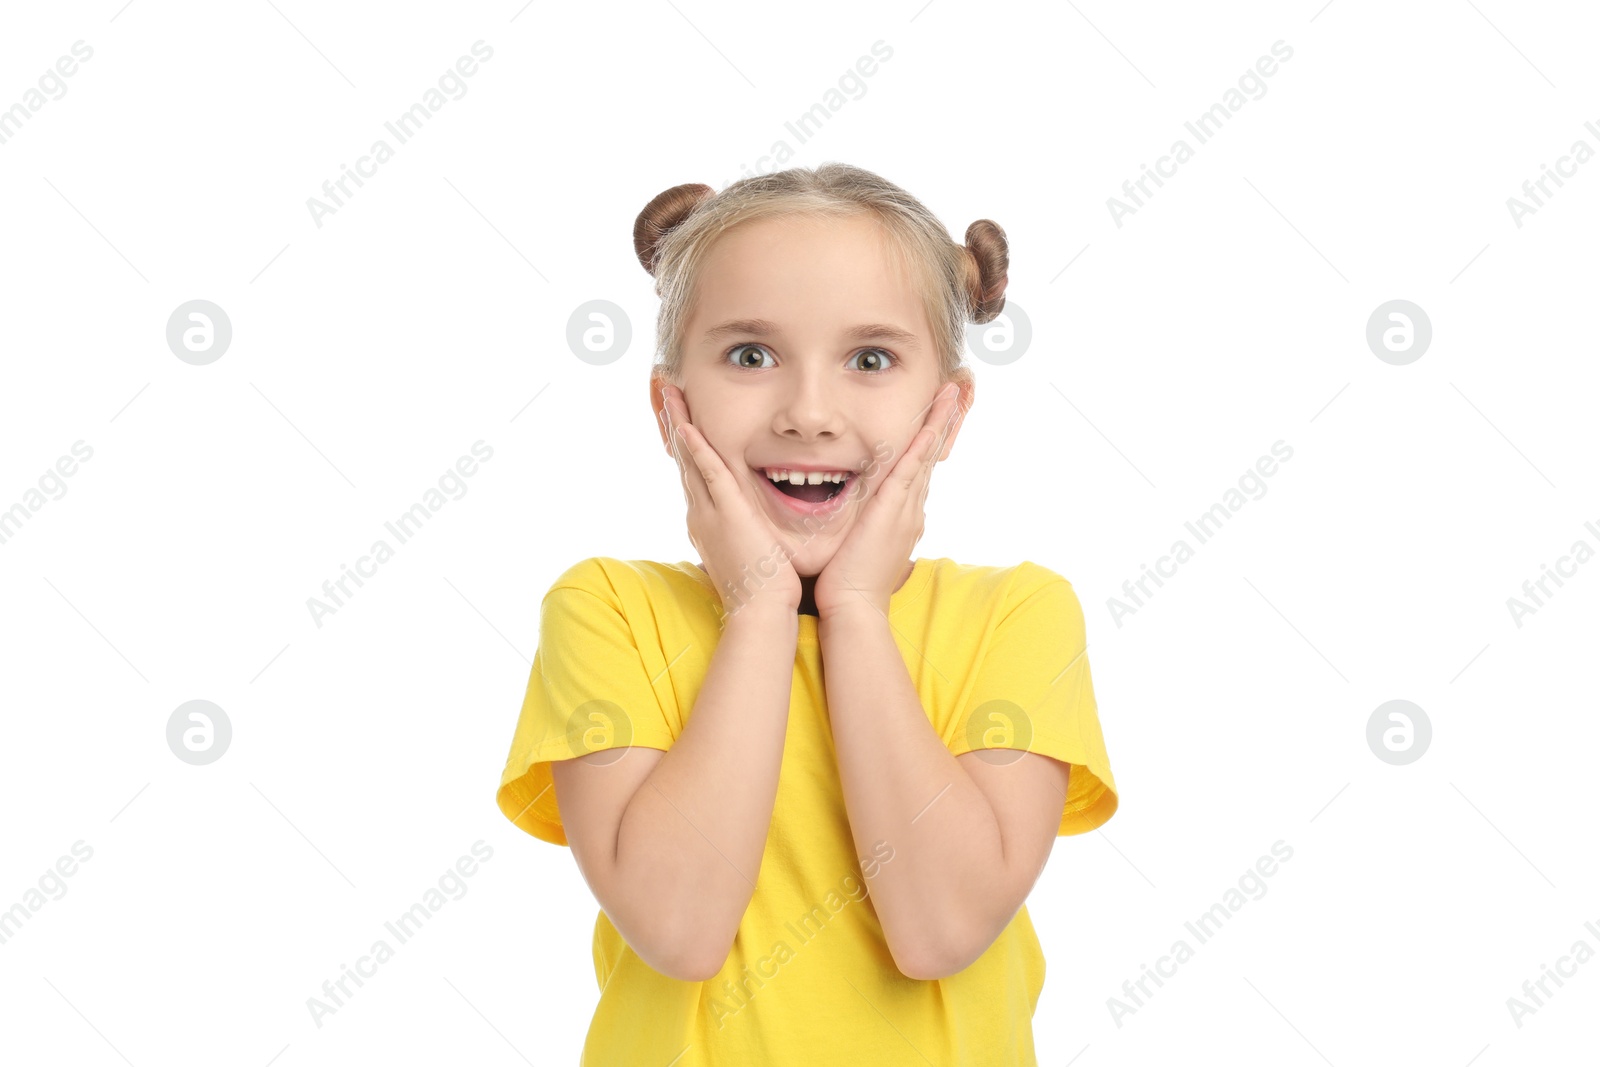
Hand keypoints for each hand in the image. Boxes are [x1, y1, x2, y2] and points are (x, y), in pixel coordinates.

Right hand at [661, 383, 802, 618]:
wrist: (759, 610)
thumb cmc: (759, 589)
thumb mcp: (744, 554)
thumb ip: (740, 536)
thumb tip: (743, 531)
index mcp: (706, 522)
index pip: (693, 475)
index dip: (686, 445)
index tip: (679, 419)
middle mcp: (701, 514)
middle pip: (684, 461)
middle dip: (675, 425)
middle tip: (665, 394)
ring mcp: (710, 513)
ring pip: (691, 460)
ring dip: (680, 426)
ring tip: (670, 396)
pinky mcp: (727, 514)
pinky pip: (709, 474)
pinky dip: (698, 449)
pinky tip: (688, 427)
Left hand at [813, 382, 963, 620]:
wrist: (853, 607)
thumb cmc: (848, 583)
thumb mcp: (860, 546)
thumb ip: (863, 528)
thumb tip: (860, 520)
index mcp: (903, 515)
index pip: (919, 469)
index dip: (929, 441)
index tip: (937, 415)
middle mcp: (911, 508)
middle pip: (931, 457)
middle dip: (944, 423)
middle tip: (957, 393)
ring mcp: (906, 508)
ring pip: (926, 456)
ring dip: (940, 423)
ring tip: (952, 393)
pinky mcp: (893, 509)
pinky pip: (912, 468)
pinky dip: (923, 443)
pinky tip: (931, 421)